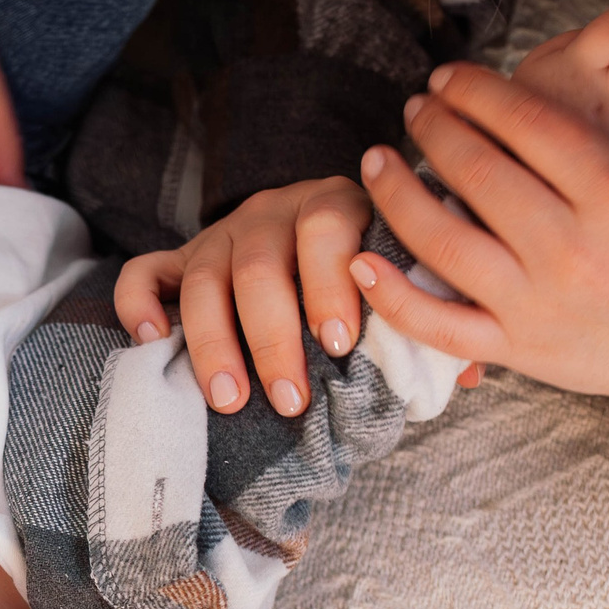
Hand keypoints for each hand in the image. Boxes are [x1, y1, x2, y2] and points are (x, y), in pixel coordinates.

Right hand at [112, 178, 480, 414]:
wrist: (324, 240)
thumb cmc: (372, 282)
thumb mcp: (404, 289)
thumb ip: (428, 321)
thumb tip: (467, 374)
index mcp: (336, 207)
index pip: (326, 227)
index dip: (329, 282)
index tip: (340, 343)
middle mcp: (271, 213)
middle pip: (258, 264)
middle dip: (272, 337)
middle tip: (288, 399)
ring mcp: (220, 235)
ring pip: (202, 277)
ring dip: (213, 342)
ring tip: (229, 401)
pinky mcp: (179, 260)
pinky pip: (144, 272)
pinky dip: (141, 304)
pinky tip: (151, 343)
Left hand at [355, 63, 608, 424]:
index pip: (527, 124)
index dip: (478, 92)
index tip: (449, 77)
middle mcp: (570, 248)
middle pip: (477, 172)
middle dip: (434, 129)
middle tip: (415, 107)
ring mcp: (537, 303)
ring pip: (443, 243)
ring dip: (398, 195)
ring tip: (376, 162)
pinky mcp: (518, 349)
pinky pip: (440, 327)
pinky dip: (394, 298)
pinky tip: (362, 261)